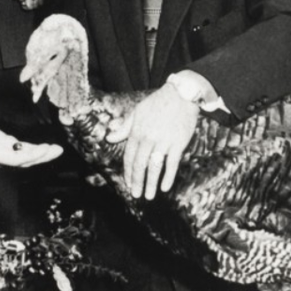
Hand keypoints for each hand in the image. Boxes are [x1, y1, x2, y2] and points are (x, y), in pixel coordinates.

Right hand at [0, 118, 62, 167]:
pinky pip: (21, 149)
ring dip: (41, 153)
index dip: (31, 155)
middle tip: (58, 150)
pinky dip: (33, 148)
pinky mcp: (2, 145)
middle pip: (25, 160)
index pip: (16, 159)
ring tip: (56, 149)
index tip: (44, 150)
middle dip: (42, 156)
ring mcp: (2, 151)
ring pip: (25, 156)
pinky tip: (43, 147)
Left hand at [106, 83, 200, 199]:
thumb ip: (124, 127)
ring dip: (150, 183)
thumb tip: (109, 137)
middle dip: (137, 182)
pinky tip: (164, 187)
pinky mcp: (178, 143)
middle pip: (140, 165)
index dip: (128, 172)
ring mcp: (164, 142)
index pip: (129, 156)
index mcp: (137, 132)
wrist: (181, 94)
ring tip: (148, 196)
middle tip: (135, 195)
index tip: (127, 183)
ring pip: (154, 167)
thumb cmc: (158, 102)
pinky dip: (168, 176)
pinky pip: (172, 164)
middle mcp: (148, 139)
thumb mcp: (137, 112)